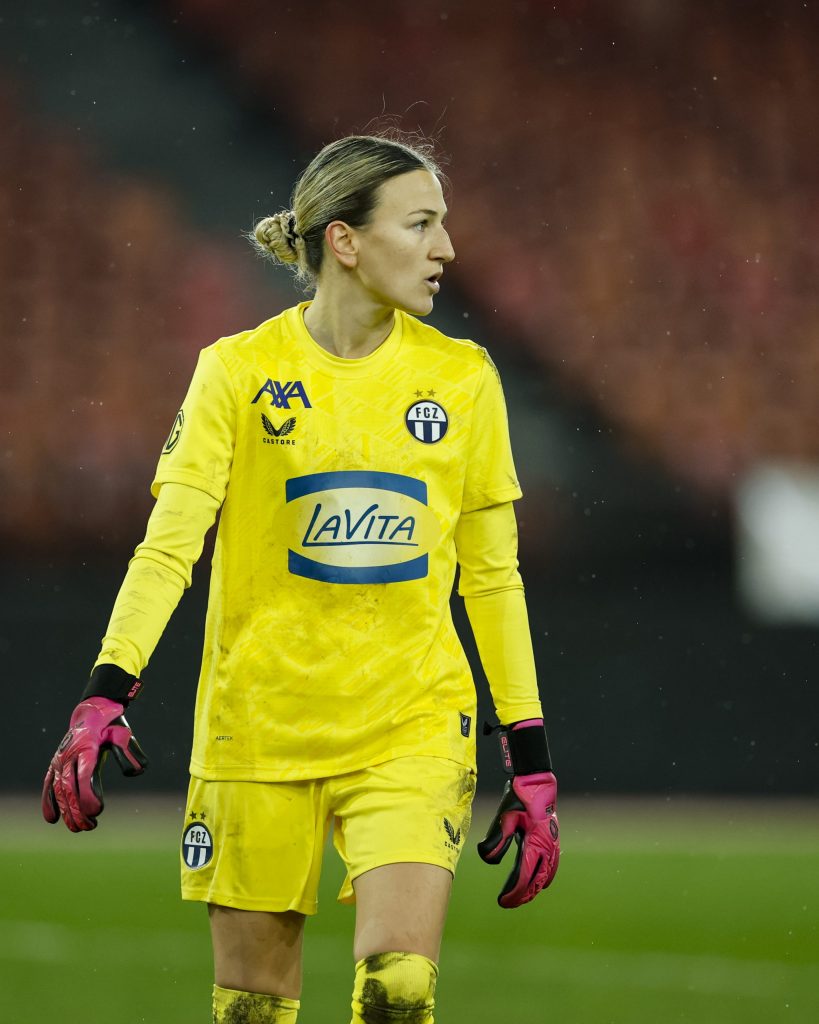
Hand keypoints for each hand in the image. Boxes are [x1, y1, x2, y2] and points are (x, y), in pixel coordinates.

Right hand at [42, 696, 147, 831]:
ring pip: (59, 790)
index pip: (84, 775)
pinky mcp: (56, 764)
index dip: (88, 795)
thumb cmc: (110, 725)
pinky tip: (52, 819)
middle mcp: (69, 755)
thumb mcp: (122, 734)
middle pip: (69, 788)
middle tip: (89, 826)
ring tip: (78, 828)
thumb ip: (129, 752)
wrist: (91, 712)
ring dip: (67, 811)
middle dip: (77, 810)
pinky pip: (49, 785)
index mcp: (86, 747)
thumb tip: (138, 772)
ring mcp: (60, 760)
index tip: (97, 811)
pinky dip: (48, 801)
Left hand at [478, 770, 559, 907]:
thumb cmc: (520, 799)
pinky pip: (550, 867)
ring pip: (545, 876)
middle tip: (508, 903)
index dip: (514, 893)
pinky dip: (542, 878)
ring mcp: (553, 845)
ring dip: (533, 888)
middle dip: (523, 895)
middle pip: (536, 881)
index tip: (502, 901)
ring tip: (520, 896)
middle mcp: (548, 848)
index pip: (525, 877)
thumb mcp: (505, 817)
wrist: (537, 783)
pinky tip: (536, 881)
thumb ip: (497, 839)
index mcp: (536, 843)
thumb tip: (488, 859)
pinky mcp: (552, 841)